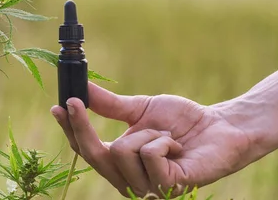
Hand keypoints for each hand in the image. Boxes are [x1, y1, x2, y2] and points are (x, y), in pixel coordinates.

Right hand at [50, 82, 251, 197]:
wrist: (219, 127)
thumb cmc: (180, 121)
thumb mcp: (139, 110)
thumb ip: (109, 106)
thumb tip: (81, 89)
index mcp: (120, 164)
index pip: (86, 151)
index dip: (70, 130)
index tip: (58, 106)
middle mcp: (129, 181)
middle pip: (94, 155)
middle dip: (83, 126)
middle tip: (76, 100)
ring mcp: (148, 188)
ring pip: (122, 151)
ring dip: (146, 134)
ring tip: (166, 137)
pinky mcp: (168, 187)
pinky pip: (149, 155)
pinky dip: (162, 142)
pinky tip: (177, 146)